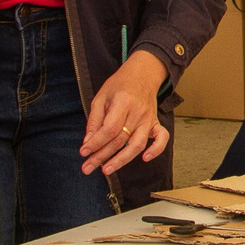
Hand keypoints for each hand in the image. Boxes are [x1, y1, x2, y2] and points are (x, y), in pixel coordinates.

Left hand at [81, 51, 170, 175]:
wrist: (142, 75)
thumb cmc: (119, 86)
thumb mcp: (101, 97)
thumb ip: (94, 120)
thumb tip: (88, 143)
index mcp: (122, 102)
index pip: (109, 129)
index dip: (96, 143)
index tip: (83, 152)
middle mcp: (137, 112)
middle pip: (120, 140)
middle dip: (102, 156)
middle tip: (87, 168)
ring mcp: (149, 118)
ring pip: (137, 144)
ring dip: (121, 160)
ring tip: (106, 170)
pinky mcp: (155, 123)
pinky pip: (161, 138)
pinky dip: (156, 150)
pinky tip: (145, 159)